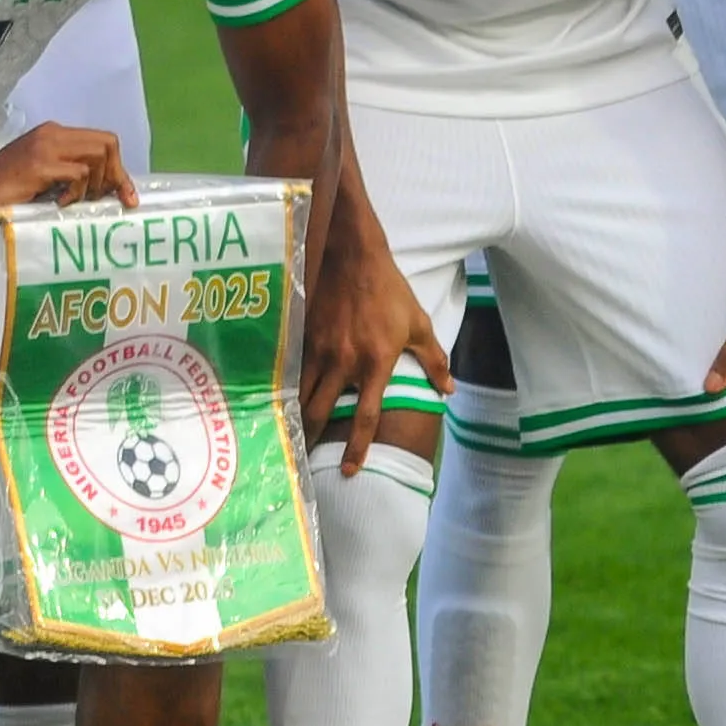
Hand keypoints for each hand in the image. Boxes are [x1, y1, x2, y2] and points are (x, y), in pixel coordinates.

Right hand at [0, 123, 135, 223]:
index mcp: (52, 134)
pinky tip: (58, 204)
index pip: (102, 140)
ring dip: (95, 185)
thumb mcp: (40, 179)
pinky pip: (79, 174)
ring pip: (98, 155)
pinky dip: (76, 193)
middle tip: (108, 202)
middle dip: (116, 176)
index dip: (119, 169)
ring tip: (75, 202)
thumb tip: (104, 191)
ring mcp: (45, 147)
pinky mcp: (39, 164)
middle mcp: (51, 134)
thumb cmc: (0, 196)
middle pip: (108, 143)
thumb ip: (66, 175)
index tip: (125, 197)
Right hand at [298, 243, 447, 474]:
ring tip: (287, 435)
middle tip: (304, 458)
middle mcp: (343, 363)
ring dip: (294, 417)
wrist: (352, 256)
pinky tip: (277, 399)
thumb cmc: (388, 290)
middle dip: (310, 438)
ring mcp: (318, 349)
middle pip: (319, 412)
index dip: (357, 447)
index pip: (364, 417)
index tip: (349, 470)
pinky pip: (291, 369)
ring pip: (299, 393)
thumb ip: (434, 360)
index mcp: (375, 364)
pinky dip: (285, 387)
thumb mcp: (418, 324)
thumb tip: (448, 389)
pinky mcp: (301, 335)